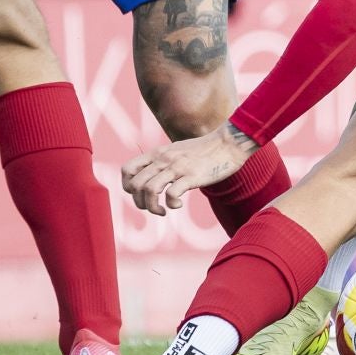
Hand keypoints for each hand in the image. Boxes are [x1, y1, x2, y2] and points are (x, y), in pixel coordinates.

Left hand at [121, 124, 257, 216]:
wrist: (228, 143)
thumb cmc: (205, 149)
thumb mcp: (177, 150)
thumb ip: (163, 160)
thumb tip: (152, 176)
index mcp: (158, 153)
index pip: (127, 170)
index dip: (127, 186)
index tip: (140, 195)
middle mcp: (164, 159)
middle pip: (135, 185)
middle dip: (139, 203)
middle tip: (152, 208)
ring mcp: (178, 167)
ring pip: (149, 190)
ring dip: (151, 207)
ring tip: (162, 211)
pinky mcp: (192, 176)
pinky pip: (171, 194)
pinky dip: (171, 204)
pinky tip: (177, 205)